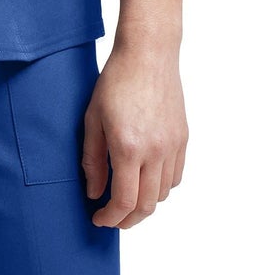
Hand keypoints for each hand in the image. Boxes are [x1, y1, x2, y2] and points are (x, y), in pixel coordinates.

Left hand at [81, 42, 187, 227]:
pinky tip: (146, 178)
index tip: (99, 219)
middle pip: (147, 205)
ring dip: (144, 203)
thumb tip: (94, 192)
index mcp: (129, 147)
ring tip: (127, 196)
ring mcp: (173, 146)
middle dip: (128, 219)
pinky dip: (161, 186)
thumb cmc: (116, 81)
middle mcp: (155, 151)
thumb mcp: (93, 118)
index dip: (111, 218)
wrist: (148, 54)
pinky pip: (175, 176)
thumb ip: (93, 160)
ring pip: (162, 194)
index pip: (124, 201)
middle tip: (113, 218)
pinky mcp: (183, 138)